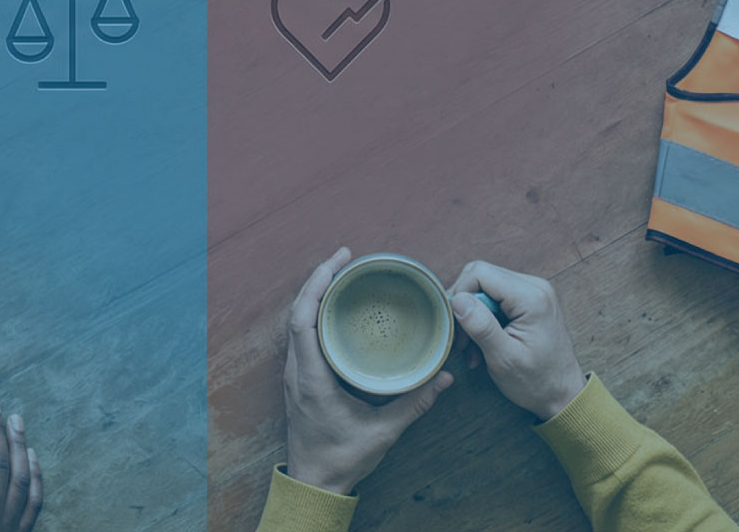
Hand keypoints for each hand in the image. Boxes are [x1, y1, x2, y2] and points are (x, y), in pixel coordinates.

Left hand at [282, 248, 452, 494]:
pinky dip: (314, 311)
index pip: (303, 321)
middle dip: (318, 278)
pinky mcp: (301, 377)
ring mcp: (296, 374)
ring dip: (314, 293)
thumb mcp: (382, 432)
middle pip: (297, 312)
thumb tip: (443, 377)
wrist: (314, 482)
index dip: (316, 285)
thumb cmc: (342, 458)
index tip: (338, 261)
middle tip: (345, 257)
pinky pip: (302, 334)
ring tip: (340, 272)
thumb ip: (414, 404)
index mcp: (312, 380)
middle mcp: (298, 371)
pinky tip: (334, 305)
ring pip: (296, 321)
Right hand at [447, 262, 584, 418]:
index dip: (459, 293)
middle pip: (481, 276)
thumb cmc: (537, 382)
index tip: (453, 324)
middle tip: (460, 339)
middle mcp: (535, 287)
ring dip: (473, 316)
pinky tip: (482, 345)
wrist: (563, 396)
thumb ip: (481, 326)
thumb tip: (457, 299)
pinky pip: (496, 298)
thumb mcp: (504, 359)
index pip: (480, 273)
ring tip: (470, 348)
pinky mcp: (529, 301)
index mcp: (532, 298)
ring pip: (486, 287)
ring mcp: (534, 292)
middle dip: (465, 306)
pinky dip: (484, 319)